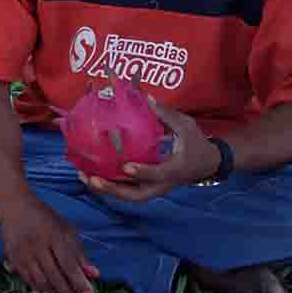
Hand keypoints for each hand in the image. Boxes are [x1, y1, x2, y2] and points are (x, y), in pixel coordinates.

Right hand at [0, 193, 98, 292]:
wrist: (14, 205)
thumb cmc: (43, 216)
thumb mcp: (65, 229)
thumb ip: (79, 253)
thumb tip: (94, 274)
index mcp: (54, 235)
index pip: (69, 264)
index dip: (80, 282)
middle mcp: (37, 245)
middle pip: (54, 275)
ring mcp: (23, 252)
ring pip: (39, 280)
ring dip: (53, 292)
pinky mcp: (12, 257)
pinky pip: (27, 278)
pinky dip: (38, 287)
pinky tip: (47, 291)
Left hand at [80, 95, 220, 201]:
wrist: (207, 163)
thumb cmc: (196, 143)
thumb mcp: (186, 126)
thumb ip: (166, 114)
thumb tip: (146, 97)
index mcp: (175, 169)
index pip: (158, 174)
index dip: (142, 171)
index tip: (126, 166)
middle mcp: (162, 184)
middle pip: (136, 194)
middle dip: (114, 189)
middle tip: (93, 179)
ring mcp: (154, 187)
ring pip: (128, 195)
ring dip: (106, 189)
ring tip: (84, 177)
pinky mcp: (147, 186)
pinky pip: (126, 189)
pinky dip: (109, 184)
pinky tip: (89, 174)